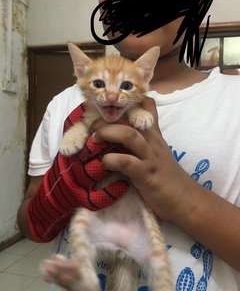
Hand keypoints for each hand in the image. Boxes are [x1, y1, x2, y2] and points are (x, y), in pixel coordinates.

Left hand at [91, 96, 193, 221]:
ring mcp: (150, 156)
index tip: (106, 106)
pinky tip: (104, 163)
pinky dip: (112, 160)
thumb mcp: (155, 151)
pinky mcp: (147, 174)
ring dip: (107, 133)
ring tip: (94, 139)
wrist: (184, 199)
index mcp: (153, 134)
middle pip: (130, 118)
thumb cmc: (166, 175)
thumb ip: (139, 141)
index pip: (144, 106)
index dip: (125, 102)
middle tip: (90, 126)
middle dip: (106, 118)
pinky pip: (127, 162)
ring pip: (128, 135)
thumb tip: (119, 134)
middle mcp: (152, 140)